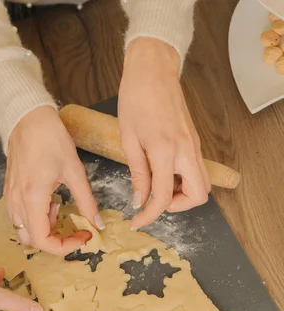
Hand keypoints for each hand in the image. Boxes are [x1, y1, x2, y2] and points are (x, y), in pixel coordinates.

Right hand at [4, 106, 103, 255]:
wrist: (27, 117)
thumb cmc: (50, 139)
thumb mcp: (74, 171)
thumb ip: (86, 201)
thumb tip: (97, 223)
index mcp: (32, 198)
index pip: (43, 240)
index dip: (64, 246)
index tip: (83, 236)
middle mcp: (17, 202)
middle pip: (32, 240)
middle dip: (55, 240)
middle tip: (74, 228)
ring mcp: (10, 198)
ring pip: (24, 231)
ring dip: (45, 229)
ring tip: (60, 209)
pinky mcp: (10, 192)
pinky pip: (20, 217)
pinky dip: (37, 218)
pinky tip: (50, 202)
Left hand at [118, 38, 210, 228]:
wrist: (153, 69)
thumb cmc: (136, 98)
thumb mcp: (129, 140)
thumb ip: (138, 174)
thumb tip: (140, 200)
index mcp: (166, 151)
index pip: (163, 197)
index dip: (149, 216)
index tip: (137, 221)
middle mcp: (187, 151)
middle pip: (199, 196)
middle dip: (177, 206)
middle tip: (155, 200)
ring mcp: (195, 146)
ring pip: (202, 184)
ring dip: (182, 193)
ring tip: (157, 183)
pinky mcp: (195, 142)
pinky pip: (197, 170)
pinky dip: (183, 179)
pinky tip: (162, 170)